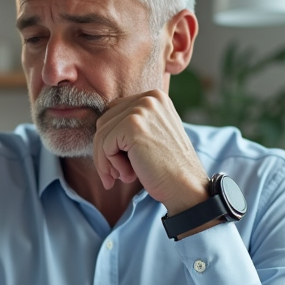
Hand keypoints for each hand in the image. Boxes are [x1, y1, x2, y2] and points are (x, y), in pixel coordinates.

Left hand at [93, 90, 208, 214]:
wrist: (186, 187)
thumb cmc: (167, 168)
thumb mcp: (152, 136)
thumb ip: (131, 126)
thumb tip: (99, 130)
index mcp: (154, 97)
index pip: (114, 113)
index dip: (111, 141)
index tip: (118, 164)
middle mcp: (149, 98)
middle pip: (104, 122)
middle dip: (105, 151)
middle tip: (118, 174)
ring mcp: (141, 109)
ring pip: (101, 134)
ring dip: (106, 160)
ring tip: (124, 176)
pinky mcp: (133, 125)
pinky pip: (104, 145)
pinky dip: (110, 164)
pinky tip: (129, 175)